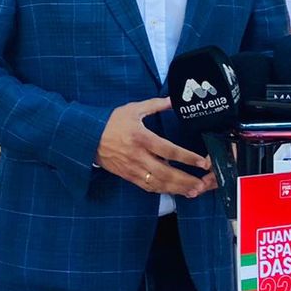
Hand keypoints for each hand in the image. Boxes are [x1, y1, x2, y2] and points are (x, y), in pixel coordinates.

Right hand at [95, 98, 215, 195]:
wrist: (87, 138)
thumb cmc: (110, 122)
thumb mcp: (133, 109)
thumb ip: (155, 104)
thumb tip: (173, 99)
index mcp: (142, 138)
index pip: (169, 150)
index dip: (187, 157)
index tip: (202, 162)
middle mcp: (138, 156)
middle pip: (167, 172)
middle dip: (186, 180)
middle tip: (202, 184)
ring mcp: (133, 168)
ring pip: (158, 183)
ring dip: (177, 189)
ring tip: (193, 191)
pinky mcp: (128, 176)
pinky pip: (148, 186)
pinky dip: (162, 190)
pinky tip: (174, 191)